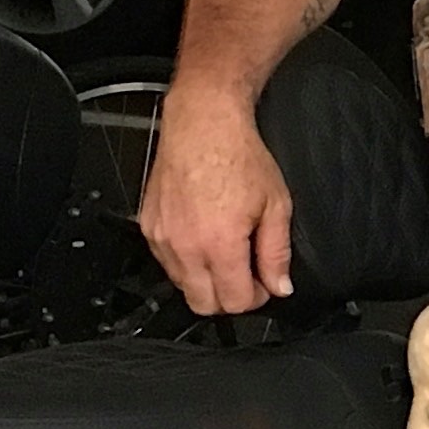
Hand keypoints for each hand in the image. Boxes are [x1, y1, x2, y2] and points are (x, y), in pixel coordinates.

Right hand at [141, 85, 293, 313]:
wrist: (203, 124)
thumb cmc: (238, 155)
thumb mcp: (276, 205)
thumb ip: (277, 253)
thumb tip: (279, 286)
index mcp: (219, 244)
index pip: (235, 302)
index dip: (256, 298)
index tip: (264, 284)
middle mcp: (185, 246)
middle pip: (204, 305)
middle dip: (229, 298)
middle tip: (246, 275)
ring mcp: (162, 238)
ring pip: (183, 286)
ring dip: (206, 280)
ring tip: (225, 251)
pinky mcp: (149, 227)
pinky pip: (167, 262)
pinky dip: (186, 261)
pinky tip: (203, 238)